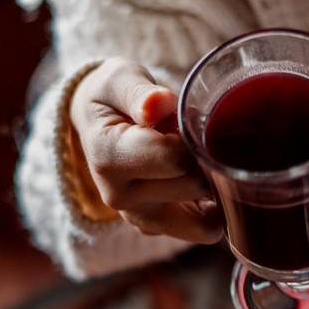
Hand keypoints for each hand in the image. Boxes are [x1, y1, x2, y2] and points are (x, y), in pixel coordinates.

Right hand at [71, 58, 221, 242]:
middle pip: (194, 186)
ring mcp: (138, 219)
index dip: (195, 138)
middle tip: (192, 138)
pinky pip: (203, 230)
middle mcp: (120, 198)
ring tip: (196, 160)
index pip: (177, 160)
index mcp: (109, 158)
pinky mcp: (154, 229)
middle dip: (205, 160)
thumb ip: (140, 92)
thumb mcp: (120, 78)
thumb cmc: (113, 96)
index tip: (186, 121)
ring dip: (213, 190)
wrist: (95, 122)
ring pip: (204, 223)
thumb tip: (159, 105)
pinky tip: (200, 179)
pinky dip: (213, 208)